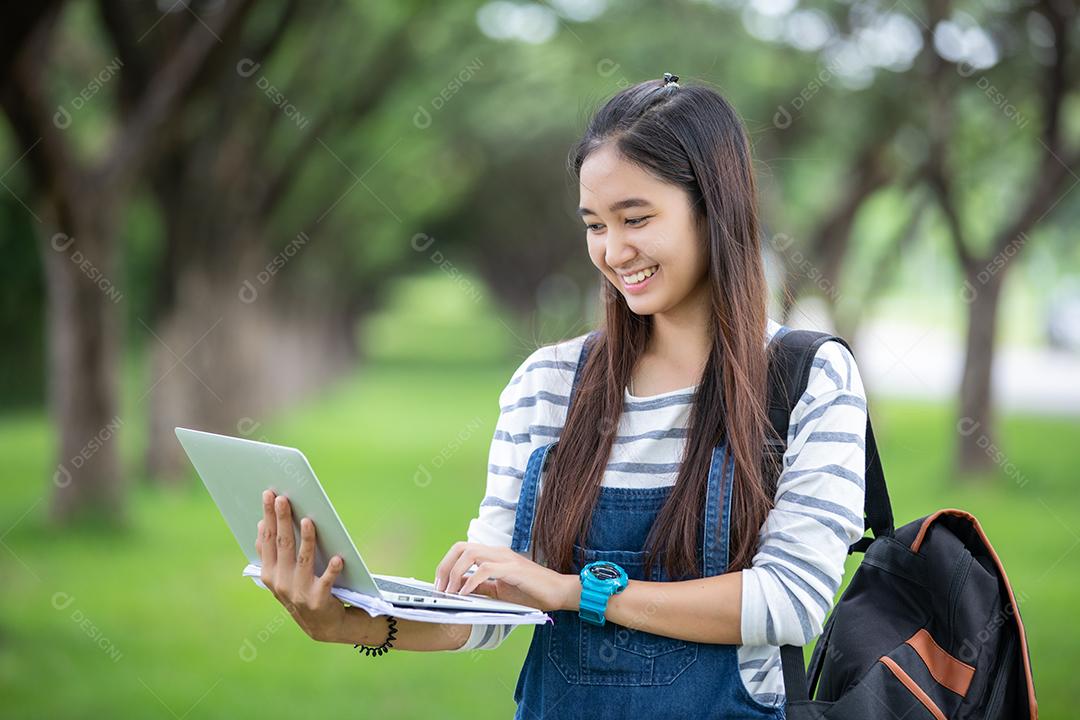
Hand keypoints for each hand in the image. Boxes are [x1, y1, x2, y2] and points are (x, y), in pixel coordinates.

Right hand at [256, 490, 350, 642]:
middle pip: (282, 545)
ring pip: (303, 559)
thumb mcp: (281, 575)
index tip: (269, 495)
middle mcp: (281, 583)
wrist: (322, 625)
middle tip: (284, 498)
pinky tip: (338, 558)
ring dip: (306, 539)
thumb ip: (271, 553)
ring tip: (309, 520)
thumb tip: (261, 524)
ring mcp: (299, 592)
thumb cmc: (301, 591)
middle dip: (282, 520)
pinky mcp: (319, 599)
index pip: (267, 540)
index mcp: (270, 574)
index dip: (268, 517)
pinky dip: (332, 569)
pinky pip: (327, 581)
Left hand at [434, 542, 579, 612]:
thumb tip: (458, 588)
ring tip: (450, 592)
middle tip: (440, 588)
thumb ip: (481, 587)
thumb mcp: (499, 591)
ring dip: (455, 573)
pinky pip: (486, 569)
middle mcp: (498, 552)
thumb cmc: (532, 593)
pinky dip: (471, 581)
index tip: (438, 585)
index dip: (445, 565)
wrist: (560, 593)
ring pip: (470, 553)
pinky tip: (465, 594)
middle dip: (445, 566)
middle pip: (461, 547)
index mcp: (493, 555)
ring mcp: (506, 558)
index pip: (462, 550)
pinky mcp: (514, 569)